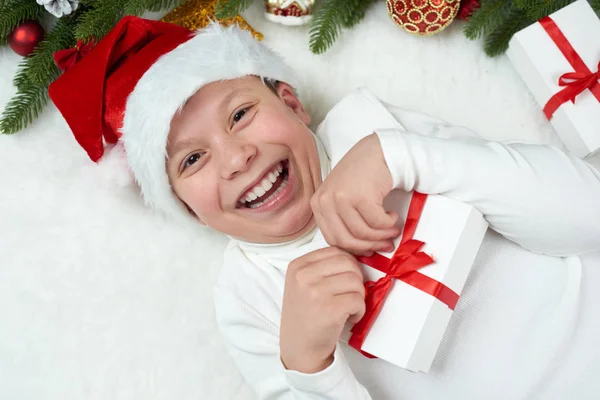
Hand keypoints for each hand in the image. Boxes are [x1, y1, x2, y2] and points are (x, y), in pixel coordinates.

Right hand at [280, 247, 365, 372]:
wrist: (299, 348)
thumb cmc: (306, 316)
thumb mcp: (303, 284)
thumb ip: (323, 268)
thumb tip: (356, 258)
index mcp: (298, 266)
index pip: (335, 251)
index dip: (349, 265)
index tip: (347, 279)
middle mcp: (304, 276)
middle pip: (348, 263)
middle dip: (356, 279)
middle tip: (351, 294)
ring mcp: (315, 292)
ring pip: (355, 281)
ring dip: (359, 296)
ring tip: (349, 307)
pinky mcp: (329, 309)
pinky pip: (358, 300)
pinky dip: (360, 310)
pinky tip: (350, 317)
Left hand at [311, 133, 399, 255]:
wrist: (378, 151)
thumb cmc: (362, 175)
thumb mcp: (342, 198)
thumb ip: (343, 220)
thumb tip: (359, 249)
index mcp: (317, 204)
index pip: (333, 239)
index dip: (354, 249)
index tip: (369, 249)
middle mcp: (325, 201)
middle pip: (347, 240)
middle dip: (370, 246)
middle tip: (386, 245)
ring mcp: (341, 198)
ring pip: (363, 233)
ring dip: (383, 235)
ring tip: (392, 229)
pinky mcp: (360, 196)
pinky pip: (377, 222)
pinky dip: (389, 222)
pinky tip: (392, 215)